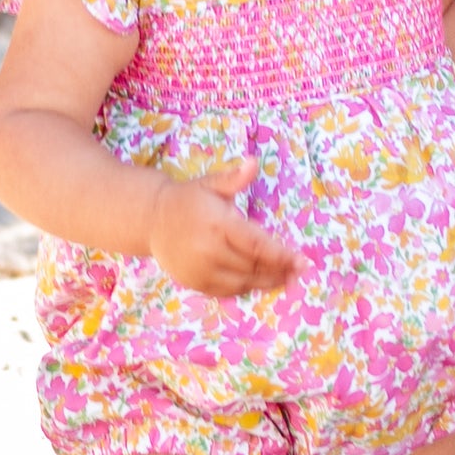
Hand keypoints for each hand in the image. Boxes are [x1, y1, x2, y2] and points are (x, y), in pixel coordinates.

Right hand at [149, 160, 298, 297]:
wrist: (152, 221)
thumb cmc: (187, 200)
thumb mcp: (210, 184)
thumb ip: (233, 178)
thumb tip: (253, 162)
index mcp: (218, 224)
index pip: (258, 246)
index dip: (282, 256)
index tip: (302, 261)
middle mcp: (210, 250)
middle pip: (254, 266)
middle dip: (280, 270)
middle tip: (300, 271)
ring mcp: (201, 270)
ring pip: (244, 282)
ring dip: (267, 282)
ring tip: (287, 279)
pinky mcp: (195, 283)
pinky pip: (228, 291)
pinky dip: (247, 288)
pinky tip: (260, 282)